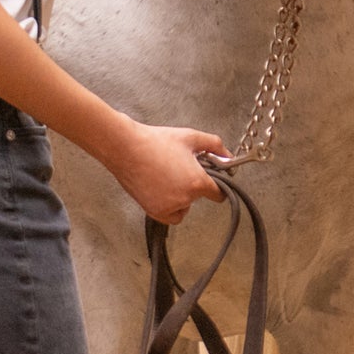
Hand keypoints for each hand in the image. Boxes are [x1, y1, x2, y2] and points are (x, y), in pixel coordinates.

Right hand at [111, 122, 226, 224]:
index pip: (219, 194)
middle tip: (181, 168)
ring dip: (181, 197)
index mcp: (197, 182)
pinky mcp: (154, 211)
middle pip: (198, 198)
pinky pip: (170, 216)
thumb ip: (215, 146)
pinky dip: (169, 206)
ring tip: (168, 176)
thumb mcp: (190, 137)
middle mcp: (184, 198)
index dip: (217, 186)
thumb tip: (227, 155)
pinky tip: (161, 188)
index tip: (212, 181)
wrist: (125, 148)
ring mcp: (168, 207)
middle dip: (193, 184)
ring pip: (185, 207)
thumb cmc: (155, 142)